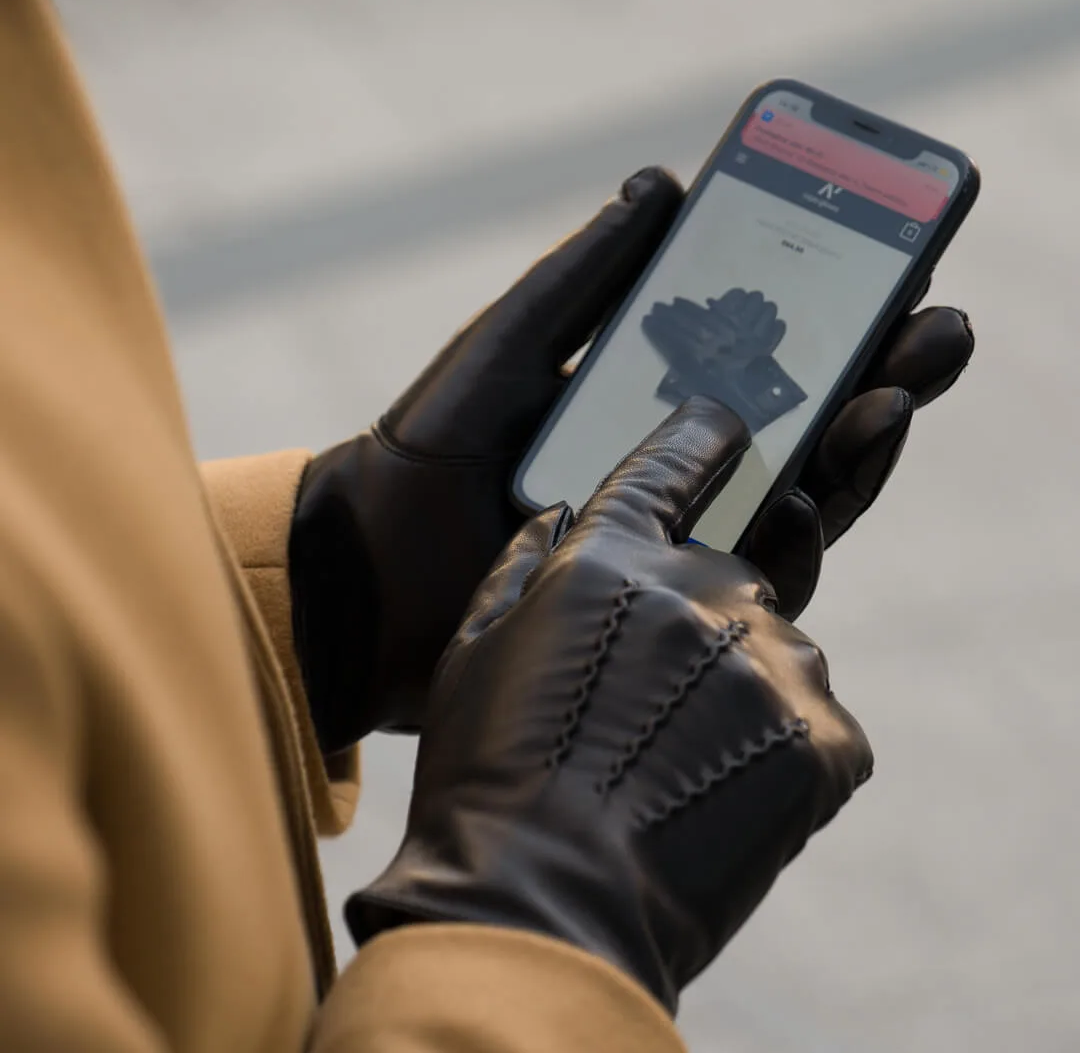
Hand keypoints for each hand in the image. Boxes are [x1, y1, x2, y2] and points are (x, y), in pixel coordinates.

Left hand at [289, 162, 972, 747]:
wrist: (369, 573)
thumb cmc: (425, 452)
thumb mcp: (503, 349)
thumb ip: (581, 277)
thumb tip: (662, 183)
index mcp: (649, 410)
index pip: (769, 366)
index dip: (837, 325)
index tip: (896, 279)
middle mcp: (679, 479)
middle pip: (805, 433)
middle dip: (879, 381)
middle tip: (936, 335)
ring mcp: (678, 551)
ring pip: (800, 507)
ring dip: (858, 456)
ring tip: (893, 396)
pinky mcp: (665, 619)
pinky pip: (750, 584)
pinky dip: (794, 539)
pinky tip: (818, 494)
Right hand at [347, 398, 872, 1014]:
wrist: (544, 907)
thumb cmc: (489, 778)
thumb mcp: (473, 654)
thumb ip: (521, 568)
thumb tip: (555, 517)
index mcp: (611, 558)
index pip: (671, 465)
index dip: (700, 438)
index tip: (722, 426)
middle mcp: (703, 589)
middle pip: (729, 575)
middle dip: (699, 623)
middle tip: (649, 705)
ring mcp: (772, 663)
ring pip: (775, 649)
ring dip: (741, 689)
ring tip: (677, 765)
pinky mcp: (824, 739)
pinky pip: (816, 720)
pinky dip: (781, 749)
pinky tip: (720, 794)